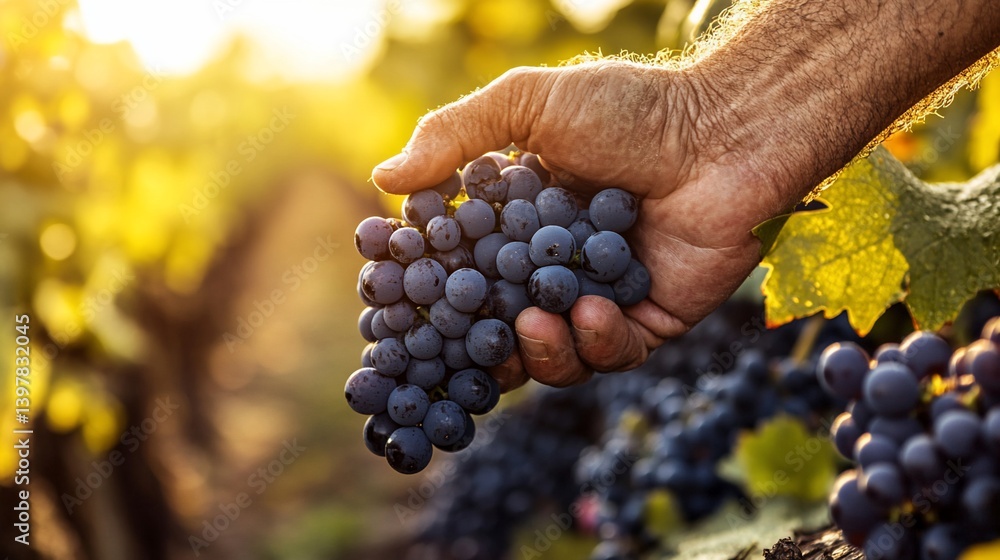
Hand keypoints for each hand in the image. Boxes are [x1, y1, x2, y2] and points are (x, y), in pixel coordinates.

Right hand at [372, 61, 775, 389]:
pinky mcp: (649, 322)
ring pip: (554, 356)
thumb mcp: (530, 104)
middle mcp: (557, 267)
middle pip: (502, 328)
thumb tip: (383, 177)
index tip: (402, 305)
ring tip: (536, 325)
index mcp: (522, 224)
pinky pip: (612, 356)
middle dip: (478, 346)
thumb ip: (455, 135)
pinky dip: (595, 342)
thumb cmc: (631, 110)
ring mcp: (602, 299)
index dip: (434, 293)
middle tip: (461, 346)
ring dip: (539, 351)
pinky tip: (591, 313)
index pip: (465, 271)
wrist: (727, 132)